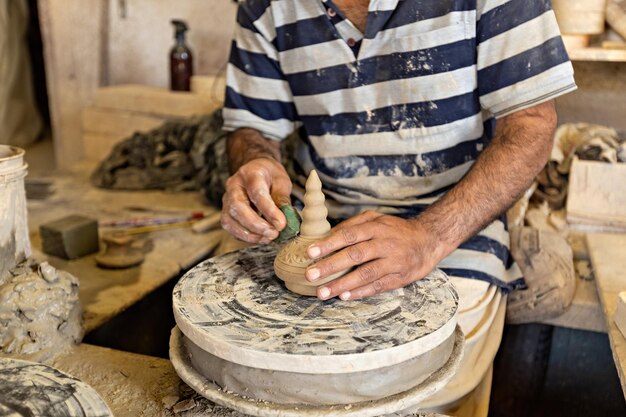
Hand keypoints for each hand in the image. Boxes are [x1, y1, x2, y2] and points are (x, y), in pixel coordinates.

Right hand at [221, 158, 291, 243]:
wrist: (256, 171)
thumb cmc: (270, 177)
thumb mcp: (281, 182)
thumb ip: (282, 199)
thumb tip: (285, 221)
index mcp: (250, 173)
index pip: (256, 192)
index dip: (269, 210)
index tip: (281, 224)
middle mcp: (233, 186)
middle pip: (238, 207)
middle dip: (256, 224)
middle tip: (274, 233)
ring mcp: (226, 199)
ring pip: (230, 220)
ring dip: (250, 234)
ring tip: (269, 237)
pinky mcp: (226, 212)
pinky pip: (231, 228)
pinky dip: (245, 236)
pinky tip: (261, 238)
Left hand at [305, 211, 445, 299]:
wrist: (428, 240)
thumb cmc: (395, 230)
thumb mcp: (376, 219)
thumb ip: (353, 226)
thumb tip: (327, 237)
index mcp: (376, 227)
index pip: (349, 235)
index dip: (329, 244)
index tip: (310, 252)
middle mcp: (385, 244)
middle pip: (355, 255)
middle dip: (330, 266)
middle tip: (311, 275)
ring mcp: (394, 262)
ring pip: (366, 274)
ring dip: (342, 285)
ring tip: (322, 292)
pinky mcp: (400, 278)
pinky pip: (378, 286)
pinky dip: (361, 292)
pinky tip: (345, 297)